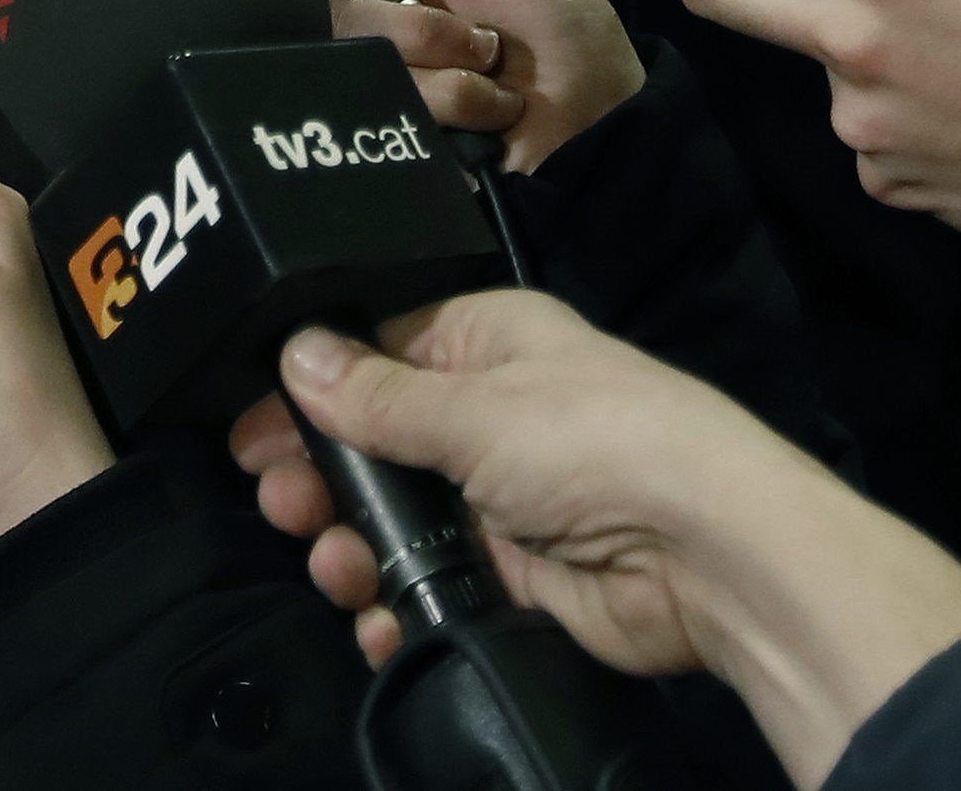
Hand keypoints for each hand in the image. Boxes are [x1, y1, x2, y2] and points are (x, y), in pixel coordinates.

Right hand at [230, 292, 960, 789]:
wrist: (711, 557)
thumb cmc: (594, 442)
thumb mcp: (475, 407)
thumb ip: (376, 396)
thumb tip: (293, 353)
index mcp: (485, 344)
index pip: (372, 351)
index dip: (306, 388)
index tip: (249, 430)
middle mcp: (487, 415)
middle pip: (371, 443)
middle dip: (317, 476)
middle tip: (279, 504)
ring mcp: (499, 500)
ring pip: (392, 519)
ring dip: (349, 546)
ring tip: (333, 568)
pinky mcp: (512, 577)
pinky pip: (430, 584)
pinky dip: (395, 604)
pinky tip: (372, 616)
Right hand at [301, 0, 642, 171]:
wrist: (599, 104)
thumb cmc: (542, 3)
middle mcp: (352, 19)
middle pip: (321, 11)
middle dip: (414, 24)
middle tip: (472, 27)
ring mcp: (369, 81)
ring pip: (360, 65)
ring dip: (450, 66)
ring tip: (493, 74)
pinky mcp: (388, 132)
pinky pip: (391, 113)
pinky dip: (459, 106)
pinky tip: (492, 111)